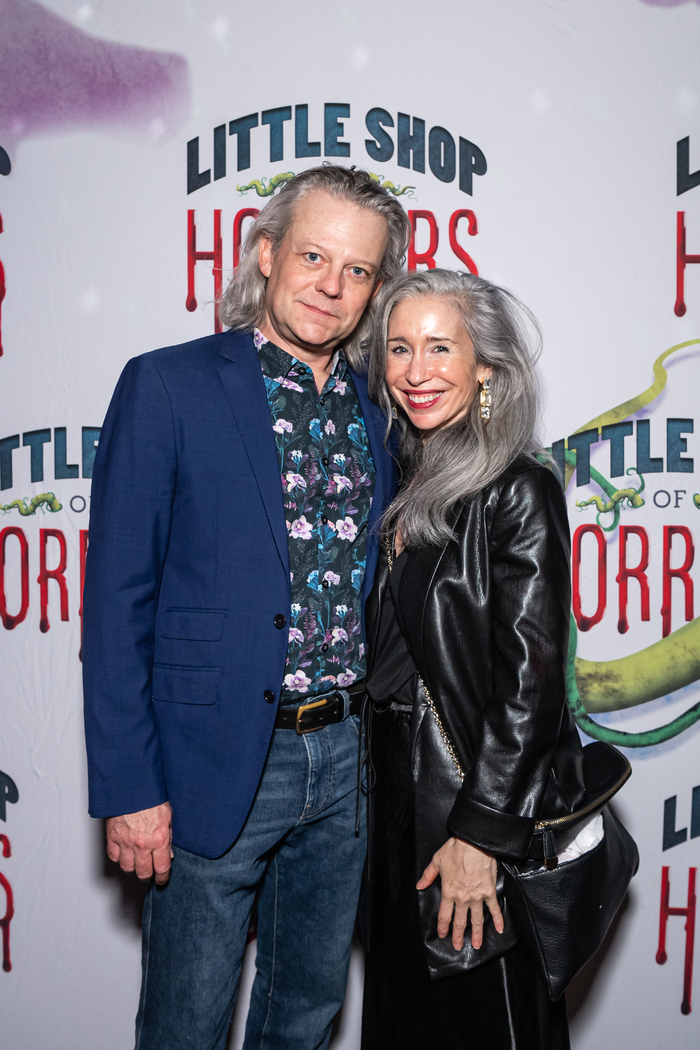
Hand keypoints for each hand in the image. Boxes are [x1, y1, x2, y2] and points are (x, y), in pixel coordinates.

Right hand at [106, 802, 172, 884]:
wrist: (132, 786)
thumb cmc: (151, 797)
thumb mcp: (168, 817)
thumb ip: (169, 838)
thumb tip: (168, 854)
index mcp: (159, 839)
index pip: (162, 868)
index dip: (163, 878)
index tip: (162, 880)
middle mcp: (142, 844)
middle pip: (144, 873)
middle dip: (148, 876)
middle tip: (150, 874)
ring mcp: (126, 842)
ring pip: (127, 868)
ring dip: (133, 868)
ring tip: (137, 864)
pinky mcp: (112, 837)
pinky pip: (114, 857)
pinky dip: (119, 858)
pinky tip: (125, 854)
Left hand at [416, 836, 503, 950]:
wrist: (474, 843)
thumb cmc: (455, 849)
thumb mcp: (437, 861)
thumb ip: (428, 875)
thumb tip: (419, 886)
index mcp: (448, 892)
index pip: (444, 915)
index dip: (443, 927)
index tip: (443, 935)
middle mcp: (462, 898)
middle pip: (459, 922)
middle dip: (457, 936)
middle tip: (457, 946)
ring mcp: (477, 897)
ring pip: (476, 920)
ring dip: (476, 934)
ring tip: (476, 945)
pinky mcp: (489, 892)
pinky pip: (494, 908)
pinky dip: (498, 919)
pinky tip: (500, 929)